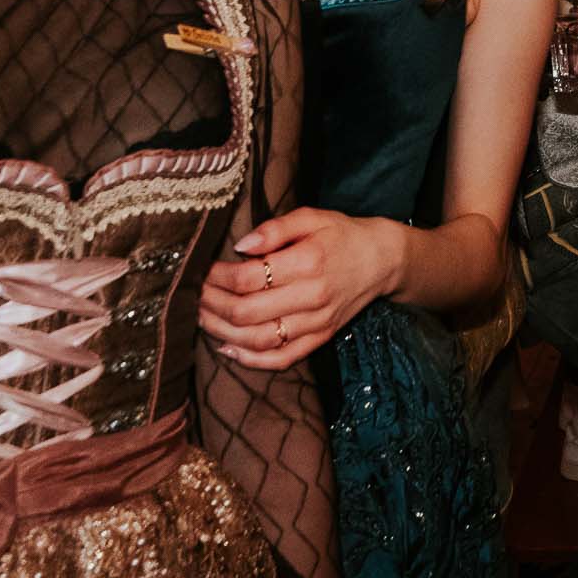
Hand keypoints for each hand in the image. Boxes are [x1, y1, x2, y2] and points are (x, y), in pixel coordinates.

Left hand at [201, 208, 406, 369]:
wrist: (382, 260)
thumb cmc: (342, 234)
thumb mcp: (312, 217)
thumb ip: (275, 228)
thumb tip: (239, 246)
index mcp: (308, 261)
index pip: (249, 278)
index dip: (218, 277)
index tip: (203, 269)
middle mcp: (312, 296)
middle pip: (248, 312)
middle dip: (212, 304)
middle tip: (195, 294)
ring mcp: (317, 322)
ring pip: (259, 339)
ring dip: (223, 332)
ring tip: (202, 317)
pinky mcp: (320, 338)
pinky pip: (281, 358)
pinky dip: (251, 360)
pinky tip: (228, 347)